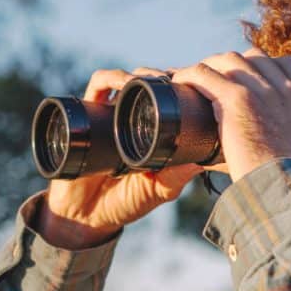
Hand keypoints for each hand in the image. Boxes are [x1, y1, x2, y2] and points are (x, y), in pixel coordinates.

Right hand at [38, 67, 203, 249]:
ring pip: (129, 79)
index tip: (199, 88)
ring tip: (155, 80)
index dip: (185, 88)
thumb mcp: (160, 189)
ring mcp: (112, 113)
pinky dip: (110, 79)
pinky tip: (123, 84)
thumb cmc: (126, 202)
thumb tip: (206, 159)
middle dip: (166, 77)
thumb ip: (178, 175)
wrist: (84, 215)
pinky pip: (96, 86)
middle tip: (178, 81)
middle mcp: (134, 117)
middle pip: (152, 84)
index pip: (173, 99)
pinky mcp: (88, 113)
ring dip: (142, 74)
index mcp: (156, 131)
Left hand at [170, 48, 290, 181]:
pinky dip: (189, 76)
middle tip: (215, 81)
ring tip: (195, 81)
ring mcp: (261, 90)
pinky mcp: (236, 98)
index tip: (247, 80)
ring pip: (226, 61)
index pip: (285, 63)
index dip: (262, 68)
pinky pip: (205, 75)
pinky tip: (180, 83)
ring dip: (210, 68)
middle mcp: (286, 88)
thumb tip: (279, 146)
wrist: (287, 191)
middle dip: (232, 66)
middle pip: (252, 58)